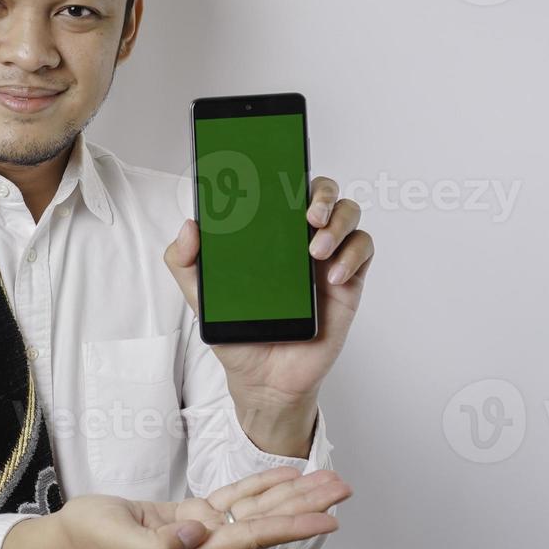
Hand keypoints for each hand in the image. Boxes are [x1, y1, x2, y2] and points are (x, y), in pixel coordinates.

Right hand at [1, 467, 351, 548]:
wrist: (68, 539)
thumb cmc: (89, 540)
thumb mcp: (120, 540)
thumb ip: (159, 546)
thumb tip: (198, 533)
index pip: (252, 539)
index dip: (291, 527)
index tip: (327, 518)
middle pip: (265, 525)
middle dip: (305, 507)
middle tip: (341, 490)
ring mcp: (198, 535)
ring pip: (254, 512)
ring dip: (290, 495)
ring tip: (325, 481)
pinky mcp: (189, 519)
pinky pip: (232, 501)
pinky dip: (258, 488)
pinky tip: (282, 479)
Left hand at [163, 176, 373, 412]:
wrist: (265, 379)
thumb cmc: (239, 332)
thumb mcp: (201, 296)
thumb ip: (184, 262)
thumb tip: (190, 226)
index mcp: (268, 233)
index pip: (282, 187)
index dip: (286, 169)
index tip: (280, 169)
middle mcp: (300, 238)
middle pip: (324, 191)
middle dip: (321, 192)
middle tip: (307, 215)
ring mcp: (327, 257)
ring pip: (349, 213)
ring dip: (337, 222)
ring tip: (315, 250)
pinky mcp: (349, 280)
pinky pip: (363, 249)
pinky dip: (352, 255)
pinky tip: (332, 276)